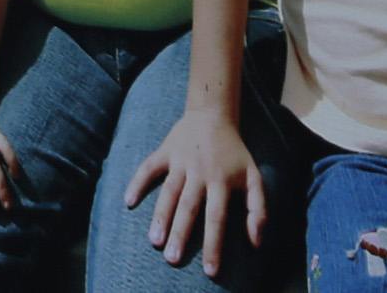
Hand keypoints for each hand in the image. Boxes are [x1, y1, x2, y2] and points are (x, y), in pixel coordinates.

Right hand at [124, 105, 266, 276]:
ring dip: (160, 216)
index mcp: (221, 181)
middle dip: (180, 234)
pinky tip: (127, 201)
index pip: (217, 218)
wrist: (213, 116)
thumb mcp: (255, 178)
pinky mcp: (164, 152)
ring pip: (167, 192)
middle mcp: (199, 173)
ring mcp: (179, 161)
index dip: (214, 245)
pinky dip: (137, 182)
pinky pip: (148, 168)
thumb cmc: (235, 153)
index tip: (210, 271)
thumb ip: (258, 210)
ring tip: (153, 240)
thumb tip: (256, 243)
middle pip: (188, 208)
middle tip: (172, 259)